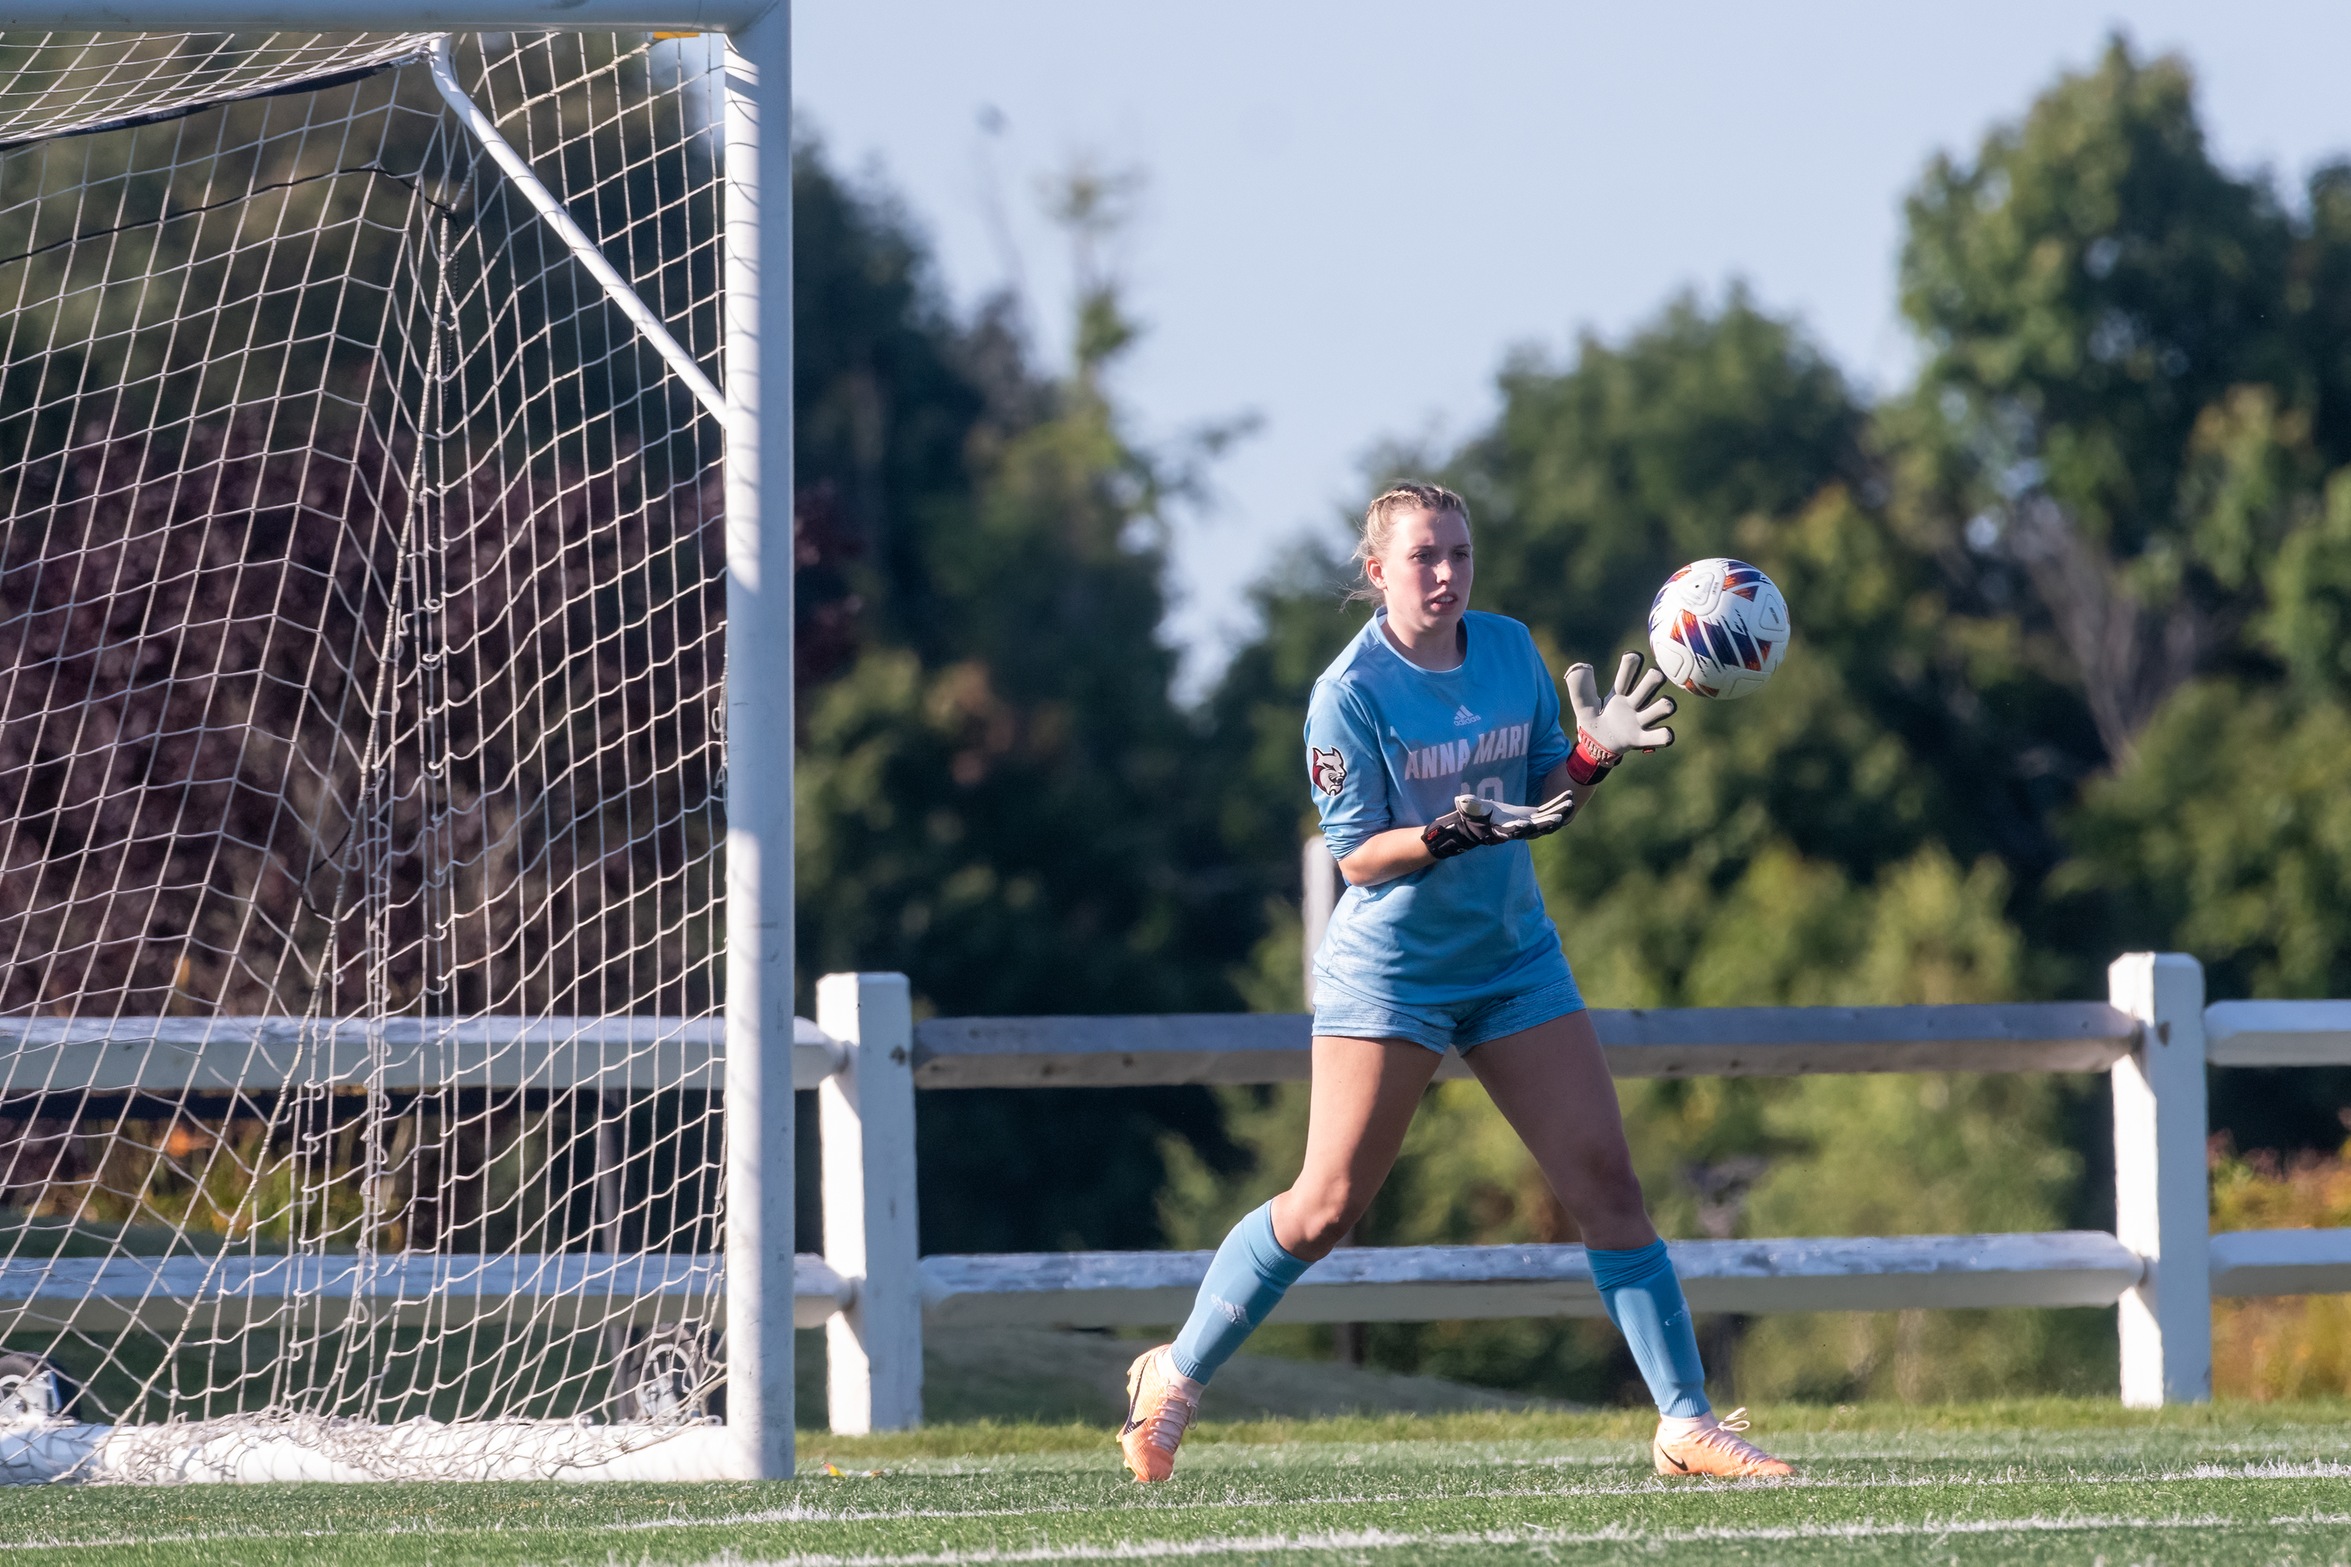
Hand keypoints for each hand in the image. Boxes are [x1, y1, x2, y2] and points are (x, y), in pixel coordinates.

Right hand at [1422, 789, 1577, 859]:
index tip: (1524, 826)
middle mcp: (1519, 829)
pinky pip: (1549, 809)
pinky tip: (1568, 795)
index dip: (1518, 829)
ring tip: (1569, 804)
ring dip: (1558, 813)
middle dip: (1546, 824)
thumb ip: (1471, 807)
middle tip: (1558, 819)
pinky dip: (1558, 803)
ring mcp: (1529, 823)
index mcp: (1503, 829)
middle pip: (1535, 829)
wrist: (1482, 820)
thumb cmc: (1474, 815)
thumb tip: (1462, 801)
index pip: (1511, 831)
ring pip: (1546, 820)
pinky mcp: (1534, 815)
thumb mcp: (1471, 810)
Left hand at [1563, 650, 1674, 783]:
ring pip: (1662, 707)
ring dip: (1664, 704)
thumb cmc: (1593, 724)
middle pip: (1651, 682)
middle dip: (1655, 676)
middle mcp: (1633, 704)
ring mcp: (1640, 721)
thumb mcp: (1582, 706)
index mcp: (1619, 694)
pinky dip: (1665, 735)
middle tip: (1655, 676)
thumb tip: (1582, 667)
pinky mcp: (1641, 739)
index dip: (1631, 663)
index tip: (1632, 656)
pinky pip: (1660, 736)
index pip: (1627, 674)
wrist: (1594, 750)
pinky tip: (1664, 734)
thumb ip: (1580, 688)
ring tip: (1664, 705)